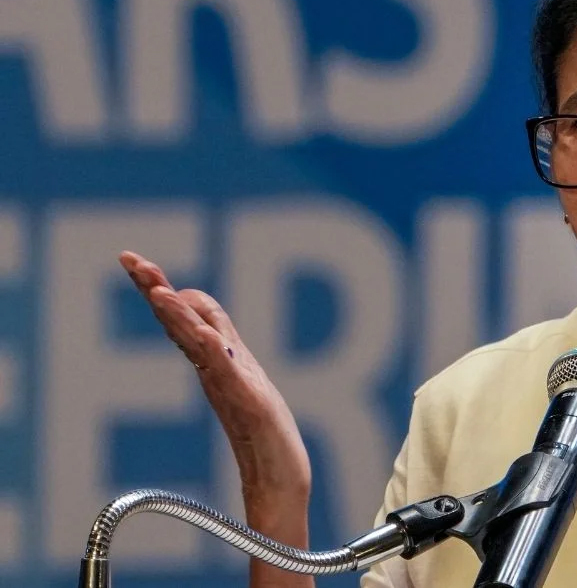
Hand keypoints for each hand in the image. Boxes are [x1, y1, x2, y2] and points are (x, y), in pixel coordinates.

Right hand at [119, 251, 311, 507]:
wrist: (280, 483)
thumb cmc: (265, 436)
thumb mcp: (245, 379)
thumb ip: (221, 350)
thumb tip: (199, 316)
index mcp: (215, 363)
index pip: (183, 317)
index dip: (160, 288)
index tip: (133, 260)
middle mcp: (216, 373)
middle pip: (180, 325)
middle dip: (156, 289)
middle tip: (130, 260)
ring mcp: (232, 389)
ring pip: (198, 345)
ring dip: (179, 316)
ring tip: (158, 289)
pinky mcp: (252, 407)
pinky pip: (229, 376)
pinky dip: (215, 353)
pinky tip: (205, 336)